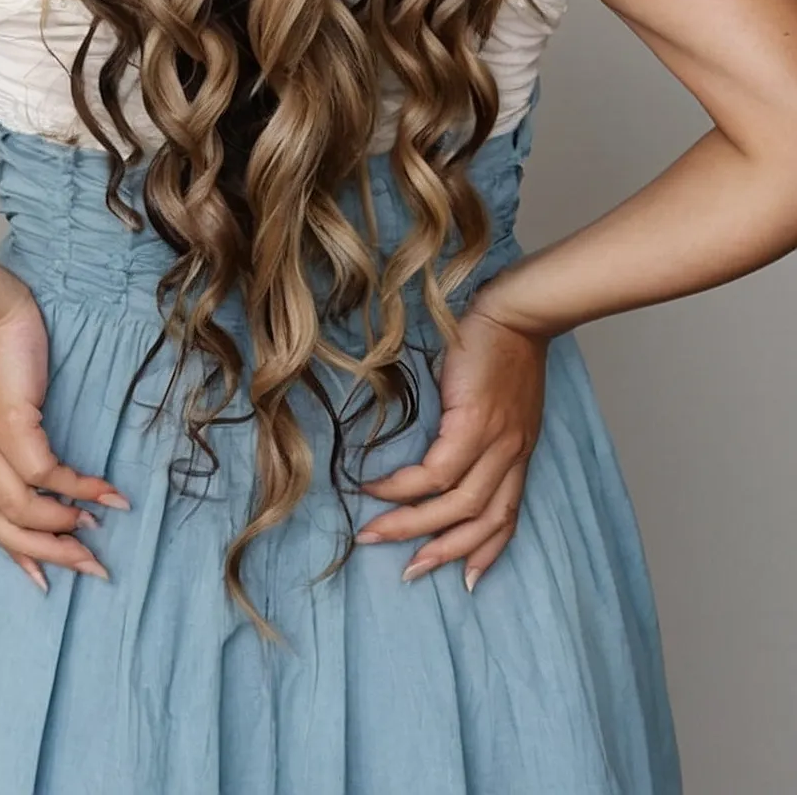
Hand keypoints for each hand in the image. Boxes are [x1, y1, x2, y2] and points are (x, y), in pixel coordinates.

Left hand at [0, 280, 128, 591]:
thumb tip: (48, 474)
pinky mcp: (11, 423)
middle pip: (5, 525)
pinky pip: (47, 472)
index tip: (46, 578)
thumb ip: (9, 440)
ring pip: (25, 508)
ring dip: (66, 526)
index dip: (17, 551)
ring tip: (99, 527)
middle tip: (90, 567)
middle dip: (48, 553)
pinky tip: (105, 493)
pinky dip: (79, 488)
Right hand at [354, 289, 547, 588]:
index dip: (486, 551)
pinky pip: (436, 471)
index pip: (506, 516)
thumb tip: (449, 449)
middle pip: (478, 522)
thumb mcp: (504, 401)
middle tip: (405, 571)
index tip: (466, 581)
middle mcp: (512, 456)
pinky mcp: (474, 423)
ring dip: (412, 526)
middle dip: (440, 552)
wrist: (516, 311)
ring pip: (455, 504)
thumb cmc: (504, 347)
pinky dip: (404, 487)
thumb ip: (484, 430)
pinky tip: (377, 488)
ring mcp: (496, 442)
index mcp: (519, 453)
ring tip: (374, 533)